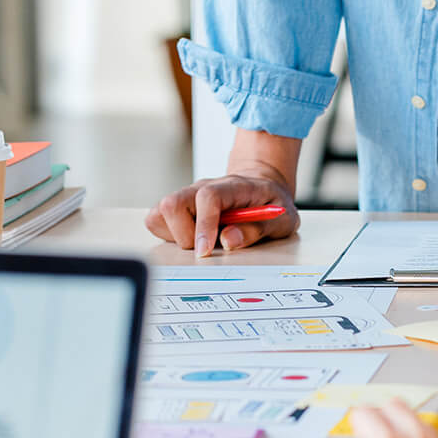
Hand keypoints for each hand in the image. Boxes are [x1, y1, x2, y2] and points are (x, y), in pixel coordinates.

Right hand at [145, 171, 297, 256]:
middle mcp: (202, 188)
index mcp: (231, 187)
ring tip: (199, 242)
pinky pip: (157, 220)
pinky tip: (190, 238)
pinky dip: (167, 234)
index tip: (206, 251)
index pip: (207, 197)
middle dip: (186, 236)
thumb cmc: (270, 203)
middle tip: (207, 248)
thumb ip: (257, 229)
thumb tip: (230, 240)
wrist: (260, 186)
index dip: (204, 225)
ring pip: (159, 212)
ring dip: (174, 236)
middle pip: (173, 203)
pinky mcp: (178, 208)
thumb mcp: (281, 219)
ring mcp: (187, 196)